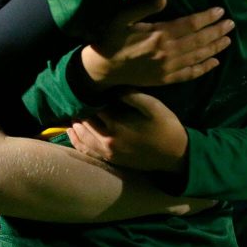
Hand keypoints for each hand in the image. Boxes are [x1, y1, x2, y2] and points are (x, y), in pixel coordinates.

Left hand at [68, 92, 187, 172]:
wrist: (176, 156)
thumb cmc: (166, 127)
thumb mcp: (153, 106)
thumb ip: (132, 95)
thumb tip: (112, 88)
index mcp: (117, 125)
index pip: (92, 108)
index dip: (87, 97)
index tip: (84, 86)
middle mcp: (108, 140)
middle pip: (84, 122)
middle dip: (79, 110)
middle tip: (74, 97)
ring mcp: (108, 152)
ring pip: (81, 137)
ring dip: (75, 124)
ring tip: (72, 111)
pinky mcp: (110, 160)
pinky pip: (86, 150)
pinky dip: (76, 140)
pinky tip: (71, 131)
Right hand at [82, 0, 233, 87]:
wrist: (103, 68)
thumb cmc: (111, 39)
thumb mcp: (122, 18)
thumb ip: (143, 7)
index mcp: (159, 34)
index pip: (190, 24)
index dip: (207, 18)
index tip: (220, 11)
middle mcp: (168, 52)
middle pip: (199, 41)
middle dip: (217, 31)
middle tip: (231, 24)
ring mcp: (168, 68)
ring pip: (198, 57)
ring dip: (215, 48)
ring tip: (228, 40)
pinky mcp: (166, 79)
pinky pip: (190, 74)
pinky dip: (204, 69)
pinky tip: (214, 63)